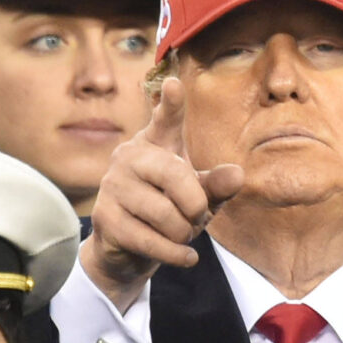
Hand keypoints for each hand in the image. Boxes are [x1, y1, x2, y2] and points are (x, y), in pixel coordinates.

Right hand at [80, 77, 242, 309]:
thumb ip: (217, 185)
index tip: (175, 85)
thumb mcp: (199, 196)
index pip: (165, 120)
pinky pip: (152, 240)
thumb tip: (237, 175)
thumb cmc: (170, 210)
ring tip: (182, 234)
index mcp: (155, 143)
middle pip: (177, 176)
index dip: (171, 104)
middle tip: (199, 217)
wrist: (129, 248)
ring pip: (166, 215)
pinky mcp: (105, 217)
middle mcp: (129, 156)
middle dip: (197, 205)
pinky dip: (177, 254)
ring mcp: (112, 185)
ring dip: (185, 233)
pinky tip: (186, 256)